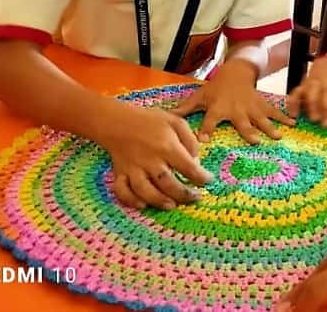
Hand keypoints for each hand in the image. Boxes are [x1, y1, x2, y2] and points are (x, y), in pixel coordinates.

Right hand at [97, 102, 213, 209]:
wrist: (118, 120)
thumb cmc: (150, 121)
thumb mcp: (176, 121)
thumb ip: (190, 140)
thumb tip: (196, 161)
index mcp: (167, 146)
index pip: (188, 167)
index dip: (201, 177)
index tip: (208, 181)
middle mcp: (150, 160)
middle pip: (167, 183)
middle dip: (183, 194)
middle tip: (195, 198)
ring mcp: (133, 168)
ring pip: (145, 191)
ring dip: (159, 201)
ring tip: (172, 205)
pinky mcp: (119, 173)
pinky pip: (122, 191)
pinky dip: (130, 201)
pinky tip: (142, 205)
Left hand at [173, 60, 294, 143]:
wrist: (237, 71)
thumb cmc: (216, 87)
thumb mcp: (200, 95)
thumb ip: (185, 108)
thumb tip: (167, 116)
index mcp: (218, 109)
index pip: (210, 120)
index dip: (205, 129)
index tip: (202, 140)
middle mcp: (236, 110)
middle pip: (242, 122)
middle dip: (247, 131)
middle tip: (254, 141)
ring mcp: (251, 107)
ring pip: (261, 119)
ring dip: (270, 127)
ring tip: (278, 136)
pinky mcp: (262, 104)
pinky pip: (274, 112)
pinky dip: (284, 117)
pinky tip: (293, 123)